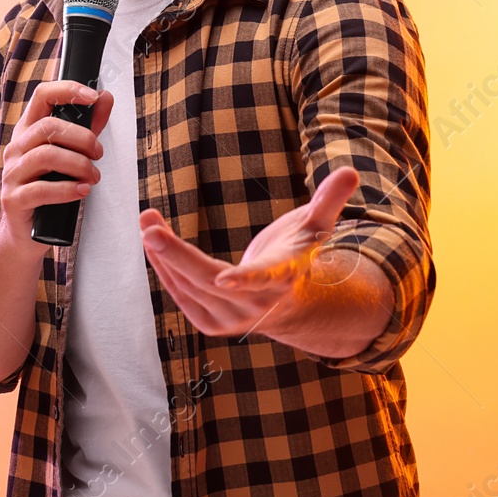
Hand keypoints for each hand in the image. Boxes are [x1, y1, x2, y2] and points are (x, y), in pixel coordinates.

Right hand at [0, 80, 113, 257]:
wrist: (26, 232)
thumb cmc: (50, 188)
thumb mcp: (71, 153)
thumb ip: (88, 127)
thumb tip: (105, 97)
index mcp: (28, 131)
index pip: (42, 95)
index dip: (68, 90)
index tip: (94, 96)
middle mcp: (15, 148)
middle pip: (49, 127)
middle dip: (83, 138)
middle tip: (99, 154)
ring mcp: (11, 173)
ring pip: (46, 155)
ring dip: (79, 164)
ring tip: (94, 176)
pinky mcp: (14, 199)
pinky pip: (41, 189)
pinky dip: (68, 189)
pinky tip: (83, 191)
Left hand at [139, 165, 362, 338]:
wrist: (289, 305)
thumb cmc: (299, 254)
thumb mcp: (315, 227)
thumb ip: (330, 201)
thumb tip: (351, 172)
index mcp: (281, 279)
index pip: (261, 280)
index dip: (243, 281)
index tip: (224, 279)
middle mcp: (254, 305)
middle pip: (208, 281)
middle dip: (176, 254)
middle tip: (149, 227)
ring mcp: (230, 319)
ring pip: (189, 287)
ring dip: (162, 255)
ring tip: (146, 221)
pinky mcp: (210, 324)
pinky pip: (181, 295)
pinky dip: (164, 269)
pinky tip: (152, 244)